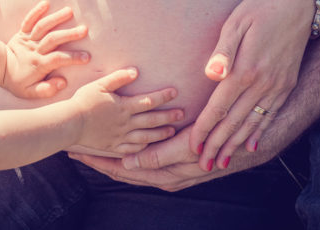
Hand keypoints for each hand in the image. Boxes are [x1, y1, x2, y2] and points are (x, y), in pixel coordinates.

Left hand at [3, 0, 90, 97]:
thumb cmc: (19, 82)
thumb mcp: (29, 92)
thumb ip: (46, 90)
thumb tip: (63, 82)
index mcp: (38, 64)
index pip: (57, 59)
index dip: (72, 58)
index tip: (87, 57)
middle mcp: (34, 50)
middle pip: (52, 39)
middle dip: (69, 34)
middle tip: (84, 29)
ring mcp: (28, 39)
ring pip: (42, 27)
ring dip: (56, 18)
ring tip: (69, 11)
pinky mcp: (22, 32)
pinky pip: (28, 20)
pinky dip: (36, 11)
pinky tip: (46, 3)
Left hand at [69, 127, 218, 191]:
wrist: (243, 143)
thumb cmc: (216, 143)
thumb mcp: (187, 149)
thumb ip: (159, 157)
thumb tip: (129, 164)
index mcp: (163, 175)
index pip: (122, 171)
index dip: (99, 162)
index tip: (79, 152)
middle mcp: (164, 176)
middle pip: (123, 172)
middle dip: (99, 161)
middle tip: (77, 151)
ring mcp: (169, 172)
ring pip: (132, 168)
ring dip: (111, 159)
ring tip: (92, 149)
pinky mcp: (175, 164)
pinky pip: (144, 163)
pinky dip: (128, 156)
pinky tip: (121, 147)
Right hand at [72, 68, 182, 153]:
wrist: (69, 124)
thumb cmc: (83, 101)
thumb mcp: (100, 85)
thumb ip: (118, 78)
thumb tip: (136, 71)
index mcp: (124, 107)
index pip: (149, 100)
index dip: (163, 96)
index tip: (175, 92)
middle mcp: (126, 123)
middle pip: (152, 120)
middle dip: (169, 116)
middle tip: (182, 114)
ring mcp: (120, 137)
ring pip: (145, 137)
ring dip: (160, 134)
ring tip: (171, 132)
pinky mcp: (113, 147)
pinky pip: (132, 150)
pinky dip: (143, 148)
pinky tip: (149, 146)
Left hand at [190, 0, 313, 170]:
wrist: (300, 4)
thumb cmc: (261, 8)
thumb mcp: (237, 22)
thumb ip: (223, 50)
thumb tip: (211, 74)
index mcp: (245, 69)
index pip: (219, 107)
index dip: (205, 129)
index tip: (192, 147)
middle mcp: (263, 83)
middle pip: (235, 122)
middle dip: (217, 145)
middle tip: (203, 165)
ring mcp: (278, 86)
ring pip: (253, 123)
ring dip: (236, 145)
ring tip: (222, 162)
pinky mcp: (287, 85)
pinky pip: (271, 114)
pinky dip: (259, 132)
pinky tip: (251, 145)